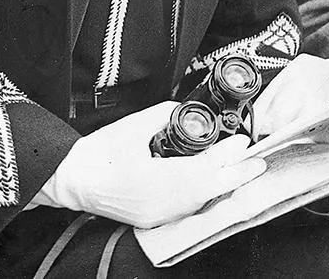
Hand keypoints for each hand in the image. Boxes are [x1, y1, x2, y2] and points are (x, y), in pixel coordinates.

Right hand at [36, 101, 265, 227]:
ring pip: (199, 203)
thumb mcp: (133, 126)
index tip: (243, 144)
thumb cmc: (98, 154)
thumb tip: (185, 109)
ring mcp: (156, 216)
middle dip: (236, 176)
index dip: (227, 157)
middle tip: (257, 162)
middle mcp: (161, 204)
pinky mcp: (150, 218)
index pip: (204, 170)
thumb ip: (164, 115)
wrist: (71, 180)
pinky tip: (212, 184)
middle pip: (209, 192)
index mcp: (157, 182)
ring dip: (222, 186)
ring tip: (239, 170)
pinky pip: (186, 208)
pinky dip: (203, 195)